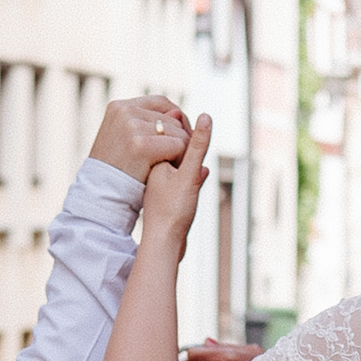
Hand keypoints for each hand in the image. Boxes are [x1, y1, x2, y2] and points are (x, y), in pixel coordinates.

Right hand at [89, 94, 195, 180]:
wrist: (101, 193)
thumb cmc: (116, 169)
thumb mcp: (125, 139)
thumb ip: (148, 124)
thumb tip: (179, 113)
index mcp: (119, 107)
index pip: (160, 102)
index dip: (175, 117)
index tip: (181, 134)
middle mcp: (125, 111)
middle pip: (172, 118)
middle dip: (179, 137)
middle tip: (174, 157)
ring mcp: (132, 126)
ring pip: (178, 132)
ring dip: (180, 150)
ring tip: (170, 165)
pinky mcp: (141, 144)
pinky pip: (178, 146)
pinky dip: (179, 159)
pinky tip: (170, 170)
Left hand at [135, 111, 212, 248]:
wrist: (163, 244)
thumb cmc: (174, 210)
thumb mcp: (190, 174)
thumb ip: (197, 146)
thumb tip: (206, 117)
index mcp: (155, 158)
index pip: (176, 136)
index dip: (192, 144)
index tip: (192, 167)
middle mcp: (154, 168)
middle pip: (180, 149)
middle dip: (194, 157)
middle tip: (190, 181)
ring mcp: (159, 182)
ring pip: (182, 165)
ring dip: (194, 170)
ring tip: (188, 191)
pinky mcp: (165, 195)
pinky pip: (182, 178)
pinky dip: (192, 178)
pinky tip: (195, 185)